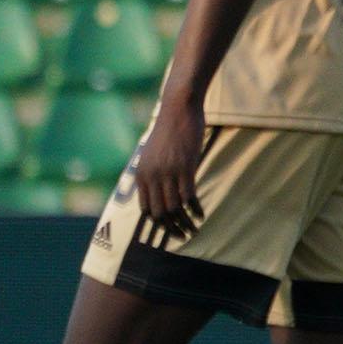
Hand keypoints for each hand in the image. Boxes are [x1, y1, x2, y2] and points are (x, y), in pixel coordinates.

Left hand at [132, 95, 206, 240]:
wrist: (178, 108)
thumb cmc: (169, 129)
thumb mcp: (154, 152)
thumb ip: (154, 170)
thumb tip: (160, 187)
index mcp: (142, 174)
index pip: (146, 209)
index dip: (158, 223)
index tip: (169, 229)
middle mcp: (152, 176)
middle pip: (160, 213)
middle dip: (171, 228)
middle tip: (183, 235)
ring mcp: (168, 172)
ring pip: (174, 208)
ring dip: (185, 223)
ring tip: (194, 230)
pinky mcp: (184, 168)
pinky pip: (188, 197)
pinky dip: (194, 210)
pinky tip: (201, 215)